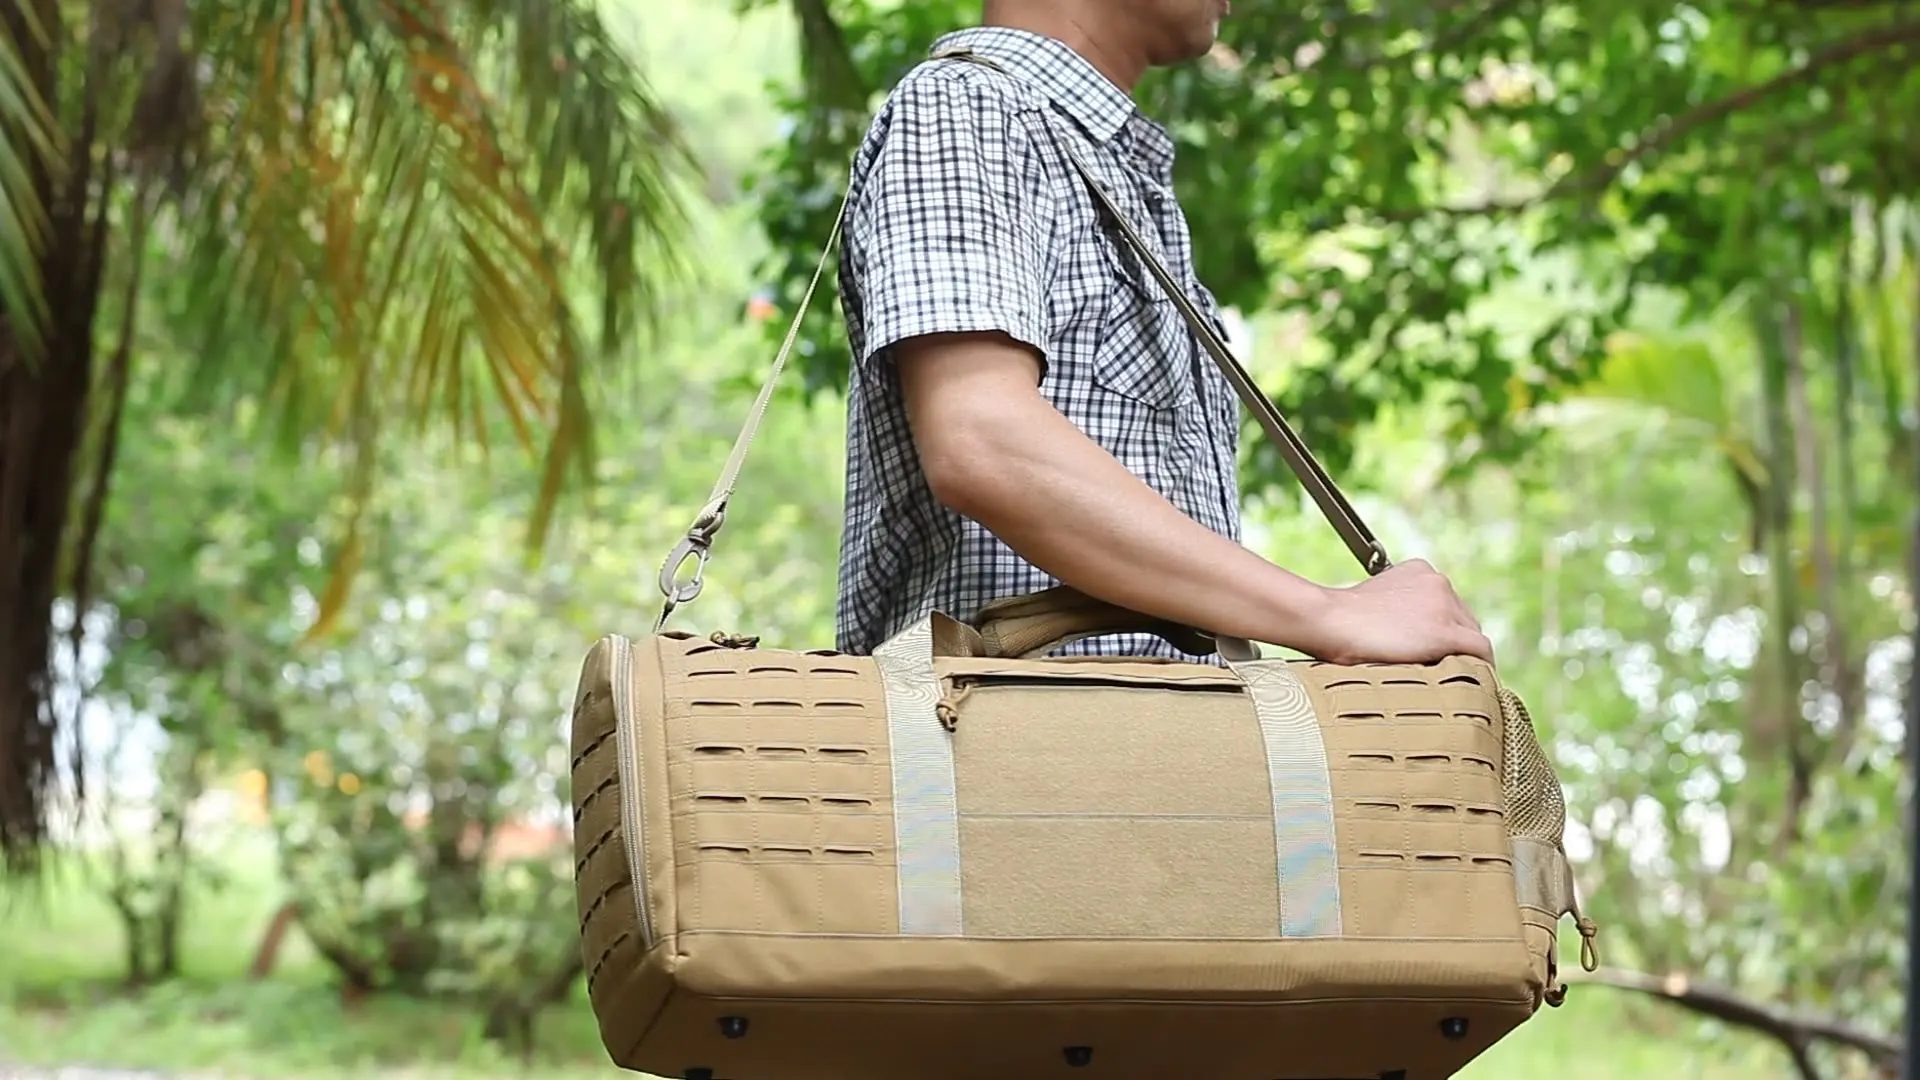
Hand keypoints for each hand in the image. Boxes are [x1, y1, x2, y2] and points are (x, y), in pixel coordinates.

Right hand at [1302, 559, 1493, 664]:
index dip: (1442, 632)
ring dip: (1464, 657)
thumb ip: (1399, 612)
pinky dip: (1481, 668)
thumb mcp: (1376, 603)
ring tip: (1451, 681)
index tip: (1432, 652)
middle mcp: (1438, 581)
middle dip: (1454, 645)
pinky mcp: (1444, 632)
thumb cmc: (1340, 621)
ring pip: (1473, 637)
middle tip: (1439, 671)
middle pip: (1464, 621)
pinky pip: (1480, 652)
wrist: (1330, 621)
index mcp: (1421, 571)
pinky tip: (1472, 685)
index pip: (1448, 606)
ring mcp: (1444, 606)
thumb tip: (1408, 638)